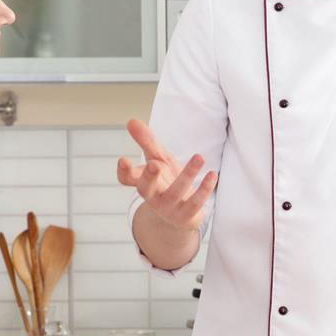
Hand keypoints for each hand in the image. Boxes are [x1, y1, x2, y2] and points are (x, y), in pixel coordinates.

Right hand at [116, 118, 217, 232]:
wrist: (181, 214)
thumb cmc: (166, 182)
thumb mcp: (158, 159)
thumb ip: (147, 141)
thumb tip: (132, 120)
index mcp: (143, 182)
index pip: (127, 179)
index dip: (124, 171)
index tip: (123, 160)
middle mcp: (153, 196)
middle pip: (146, 189)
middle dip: (149, 177)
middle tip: (154, 164)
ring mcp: (169, 208)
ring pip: (176, 192)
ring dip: (188, 174)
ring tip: (199, 157)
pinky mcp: (186, 215)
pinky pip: (196, 203)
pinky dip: (204, 189)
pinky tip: (212, 174)